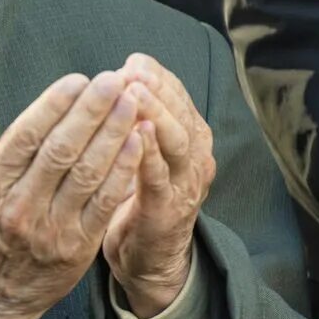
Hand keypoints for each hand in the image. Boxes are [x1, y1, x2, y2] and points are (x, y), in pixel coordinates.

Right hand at [0, 72, 144, 318]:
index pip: (27, 135)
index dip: (55, 104)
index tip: (78, 80)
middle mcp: (19, 206)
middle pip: (62, 148)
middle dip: (91, 110)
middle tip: (114, 81)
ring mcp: (50, 230)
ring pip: (88, 172)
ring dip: (113, 134)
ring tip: (132, 104)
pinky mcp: (75, 250)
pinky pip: (104, 204)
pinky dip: (122, 172)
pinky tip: (136, 146)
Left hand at [102, 55, 215, 318]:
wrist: (150, 257)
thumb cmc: (139, 194)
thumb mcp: (145, 149)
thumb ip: (140, 115)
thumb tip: (123, 71)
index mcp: (190, 137)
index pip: (179, 96)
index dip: (157, 76)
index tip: (133, 61)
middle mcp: (195, 157)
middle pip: (181, 113)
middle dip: (158, 88)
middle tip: (132, 71)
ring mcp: (184, 184)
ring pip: (177, 142)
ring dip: (156, 115)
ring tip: (134, 94)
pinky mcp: (166, 210)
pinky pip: (159, 179)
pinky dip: (148, 155)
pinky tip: (134, 136)